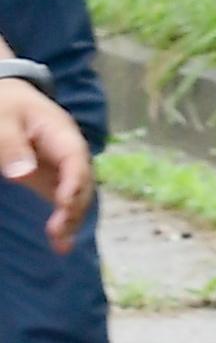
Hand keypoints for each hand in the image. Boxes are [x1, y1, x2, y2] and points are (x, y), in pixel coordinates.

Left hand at [1, 79, 92, 253]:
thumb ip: (11, 145)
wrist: (8, 96)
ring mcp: (62, 167)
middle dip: (73, 209)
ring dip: (70, 220)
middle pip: (81, 183)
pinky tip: (59, 241)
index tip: (63, 205)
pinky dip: (63, 219)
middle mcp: (70, 153)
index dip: (73, 183)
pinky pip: (63, 200)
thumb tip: (23, 174)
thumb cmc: (5, 104)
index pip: (75, 161)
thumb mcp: (2, 119)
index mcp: (62, 134)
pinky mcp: (51, 178)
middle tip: (57, 234)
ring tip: (60, 246)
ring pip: (76, 196)